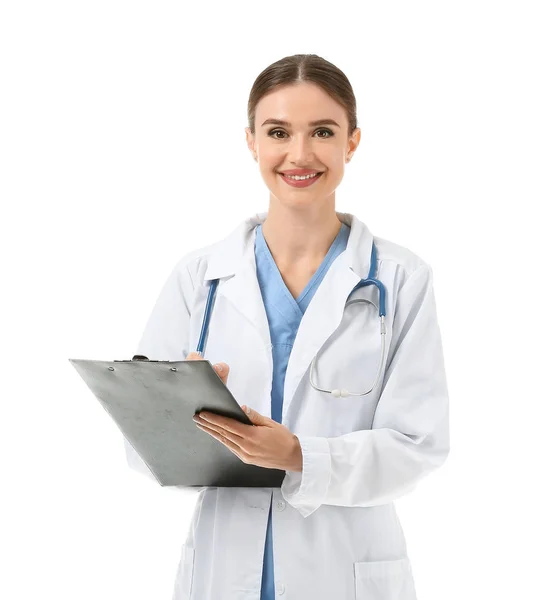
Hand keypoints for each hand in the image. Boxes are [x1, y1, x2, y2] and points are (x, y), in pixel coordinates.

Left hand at [185, 352, 301, 471]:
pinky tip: (216, 435)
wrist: (292, 457)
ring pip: (224, 441)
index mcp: (252, 436)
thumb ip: (254, 416)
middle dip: (209, 425)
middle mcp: (245, 447)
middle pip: (223, 434)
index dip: (214, 419)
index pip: (228, 425)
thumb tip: (241, 408)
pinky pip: (230, 448)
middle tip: (197, 418)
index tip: (204, 414)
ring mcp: (244, 455)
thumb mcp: (270, 423)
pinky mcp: (246, 459)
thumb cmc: (283, 438)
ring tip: (202, 425)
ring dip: (212, 433)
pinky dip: (222, 440)